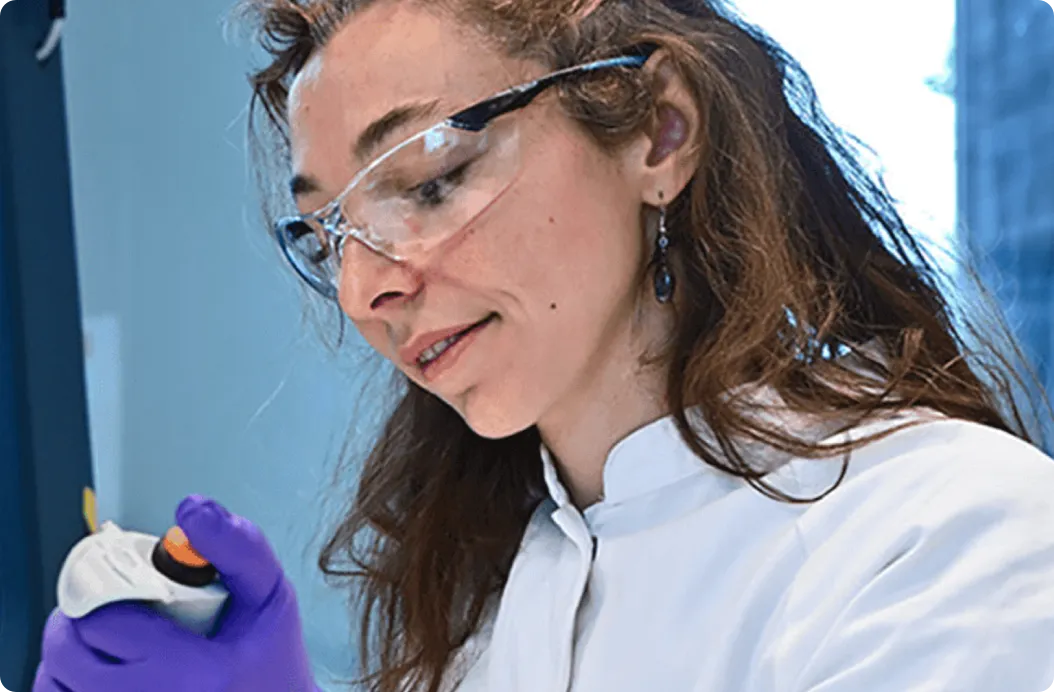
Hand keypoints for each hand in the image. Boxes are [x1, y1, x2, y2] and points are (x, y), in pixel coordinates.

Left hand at [33, 494, 319, 691]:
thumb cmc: (268, 656)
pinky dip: (67, 683)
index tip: (122, 581)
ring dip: (70, 652)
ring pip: (54, 682)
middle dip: (83, 615)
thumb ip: (238, 547)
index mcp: (196, 673)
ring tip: (107, 639)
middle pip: (68, 652)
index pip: (106, 622)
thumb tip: (192, 509)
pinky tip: (100, 670)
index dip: (106, 589)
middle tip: (110, 604)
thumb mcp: (269, 596)